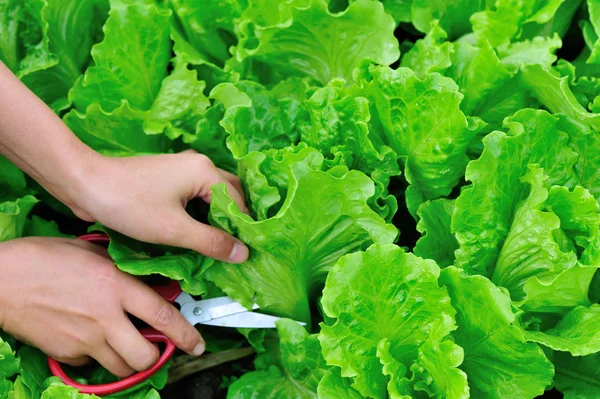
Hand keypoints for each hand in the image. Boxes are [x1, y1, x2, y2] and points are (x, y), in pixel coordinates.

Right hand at [0, 237, 204, 376]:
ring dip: (131, 361)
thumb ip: (125, 269)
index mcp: (116, 286)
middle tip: (157, 348)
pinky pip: (92, 364)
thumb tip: (153, 283)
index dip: (185, 333)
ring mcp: (84, 339)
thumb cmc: (45, 258)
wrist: (2, 279)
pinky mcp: (66, 353)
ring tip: (128, 346)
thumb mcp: (93, 251)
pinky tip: (93, 340)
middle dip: (157, 357)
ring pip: (121, 368)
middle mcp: (105, 317)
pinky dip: (98, 357)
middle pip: (144, 355)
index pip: (162, 316)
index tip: (196, 343)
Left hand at [67, 150, 248, 262]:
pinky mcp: (168, 178)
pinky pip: (195, 196)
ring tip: (219, 245)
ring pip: (212, 196)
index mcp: (205, 171)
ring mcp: (182, 169)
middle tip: (235, 249)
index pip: (238, 202)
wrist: (85, 184)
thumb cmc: (129, 203)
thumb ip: (211, 242)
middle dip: (233, 222)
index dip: (243, 230)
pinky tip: (197, 233)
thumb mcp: (174, 229)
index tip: (244, 254)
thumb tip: (242, 253)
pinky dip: (200, 214)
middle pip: (229, 195)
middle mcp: (198, 164)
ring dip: (216, 218)